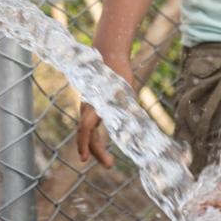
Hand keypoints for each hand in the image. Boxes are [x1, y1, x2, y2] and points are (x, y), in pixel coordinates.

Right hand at [76, 52, 132, 166]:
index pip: (85, 128)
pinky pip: (91, 127)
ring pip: (88, 132)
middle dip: (95, 152)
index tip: (83, 159)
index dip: (84, 144)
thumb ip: (127, 106)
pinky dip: (96, 139)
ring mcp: (88, 108)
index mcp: (94, 104)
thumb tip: (137, 126)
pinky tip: (105, 149)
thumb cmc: (118, 71)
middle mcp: (87, 107)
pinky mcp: (92, 108)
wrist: (107, 55)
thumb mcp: (125, 89)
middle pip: (87, 134)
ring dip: (96, 148)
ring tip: (109, 163)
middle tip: (110, 165)